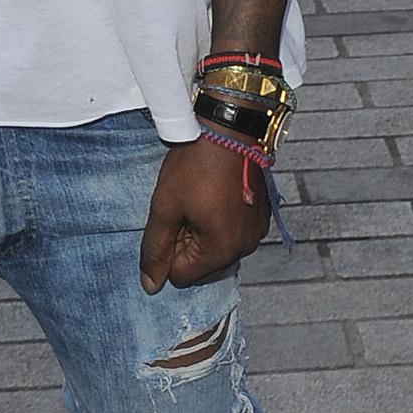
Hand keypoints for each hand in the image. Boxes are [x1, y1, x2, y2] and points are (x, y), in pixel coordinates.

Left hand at [138, 136, 269, 292]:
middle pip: (202, 263)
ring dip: (203, 229)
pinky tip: (215, 193)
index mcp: (223, 250)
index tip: (173, 217)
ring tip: (200, 196)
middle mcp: (245, 247)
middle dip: (187, 240)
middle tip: (185, 204)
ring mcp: (257, 230)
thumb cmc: (196, 165)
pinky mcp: (262, 214)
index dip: (169, 248)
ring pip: (217, 246)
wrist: (230, 127)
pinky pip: (233, 231)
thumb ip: (155, 250)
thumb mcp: (165, 207)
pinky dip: (221, 219)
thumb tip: (150, 286)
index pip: (182, 275)